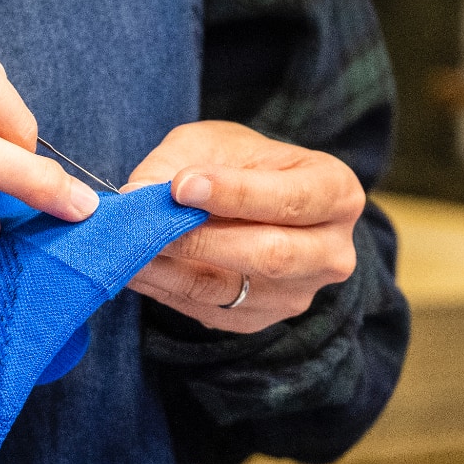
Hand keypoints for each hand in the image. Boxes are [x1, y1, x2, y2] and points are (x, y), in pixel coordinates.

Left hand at [122, 121, 363, 334]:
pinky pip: (208, 309)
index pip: (290, 200)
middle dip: (200, 240)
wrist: (254, 204)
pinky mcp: (261, 320)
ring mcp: (299, 294)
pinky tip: (136, 267)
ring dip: (171, 269)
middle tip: (147, 224)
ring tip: (126, 246)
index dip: (235, 195)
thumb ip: (179, 163)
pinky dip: (166, 288)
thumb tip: (138, 195)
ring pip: (231, 290)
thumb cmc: (243, 164)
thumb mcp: (216, 143)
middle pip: (270, 256)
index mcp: (337, 194)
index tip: (182, 185)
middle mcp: (331, 253)